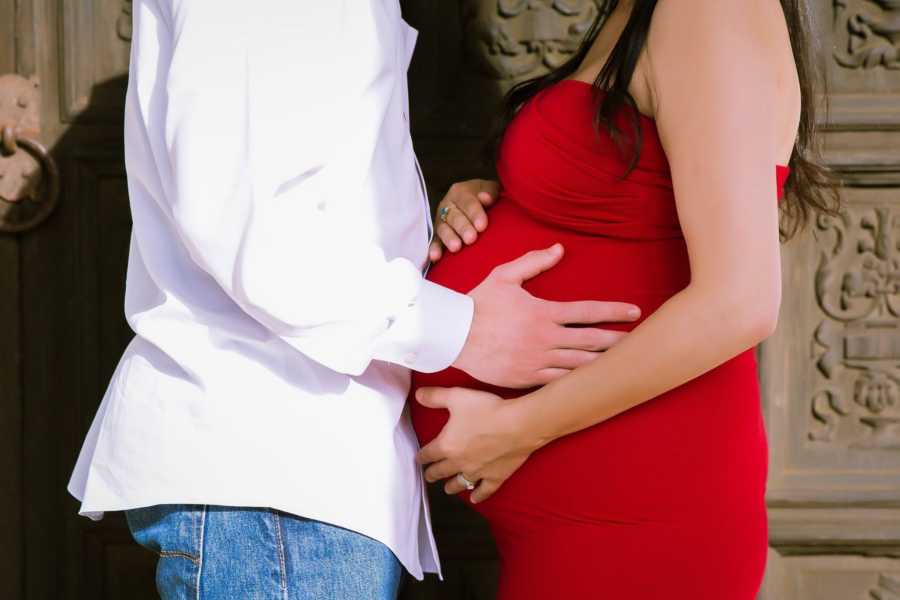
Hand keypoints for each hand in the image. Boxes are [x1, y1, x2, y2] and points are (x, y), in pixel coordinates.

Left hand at [415, 387, 536, 503]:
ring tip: (447, 489)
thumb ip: (435, 396)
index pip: (428, 454)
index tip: (418, 459)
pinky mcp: (495, 477)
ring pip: (459, 483)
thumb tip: (418, 395)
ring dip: (451, 487)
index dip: (421, 457)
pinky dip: (478, 496)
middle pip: (440, 471)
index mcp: (446, 445)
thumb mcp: (456, 397)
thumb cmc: (486, 410)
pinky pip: (484, 491)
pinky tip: (474, 499)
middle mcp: (458, 462)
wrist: (518, 425)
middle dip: (433, 474)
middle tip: (429, 476)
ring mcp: (477, 472)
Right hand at [430, 179, 498, 261]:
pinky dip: (435, 249)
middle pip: (454, 216)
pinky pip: (435, 241)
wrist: (479, 202)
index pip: (467, 202)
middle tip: (471, 238)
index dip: (474, 213)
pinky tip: (435, 257)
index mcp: (460, 192)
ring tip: (456, 248)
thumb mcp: (491, 190)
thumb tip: (485, 197)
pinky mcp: (438, 235)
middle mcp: (448, 205)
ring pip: (443, 229)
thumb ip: (490, 192)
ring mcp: (442, 220)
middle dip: (462, 228)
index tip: (482, 226)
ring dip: (449, 238)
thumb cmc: (487, 197)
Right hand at [452, 243, 640, 387]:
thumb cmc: (478, 304)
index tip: (635, 312)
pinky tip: (593, 383)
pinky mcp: (526, 379)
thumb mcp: (504, 276)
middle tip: (640, 343)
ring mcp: (537, 361)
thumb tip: (559, 250)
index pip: (587, 312)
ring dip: (603, 364)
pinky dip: (578, 383)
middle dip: (617, 341)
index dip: (614, 311)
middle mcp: (544, 338)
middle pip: (590, 341)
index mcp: (543, 312)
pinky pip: (559, 383)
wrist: (453, 336)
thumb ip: (533, 263)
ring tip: (624, 365)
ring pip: (579, 365)